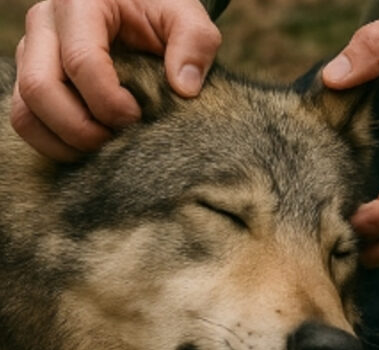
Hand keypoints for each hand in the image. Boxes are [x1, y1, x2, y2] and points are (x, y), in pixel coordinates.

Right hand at [11, 0, 221, 160]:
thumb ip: (194, 44)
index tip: (137, 118)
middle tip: (120, 139)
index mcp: (80, 4)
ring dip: (65, 140)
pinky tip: (90, 148)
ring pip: (25, 110)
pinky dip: (54, 143)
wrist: (141, 7)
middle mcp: (45, 24)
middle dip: (82, 128)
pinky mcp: (31, 76)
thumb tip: (184, 88)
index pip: (81, 62)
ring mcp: (32, 52)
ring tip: (105, 147)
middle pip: (40, 88)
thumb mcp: (185, 17)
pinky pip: (25, 120)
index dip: (109, 102)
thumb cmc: (161, 12)